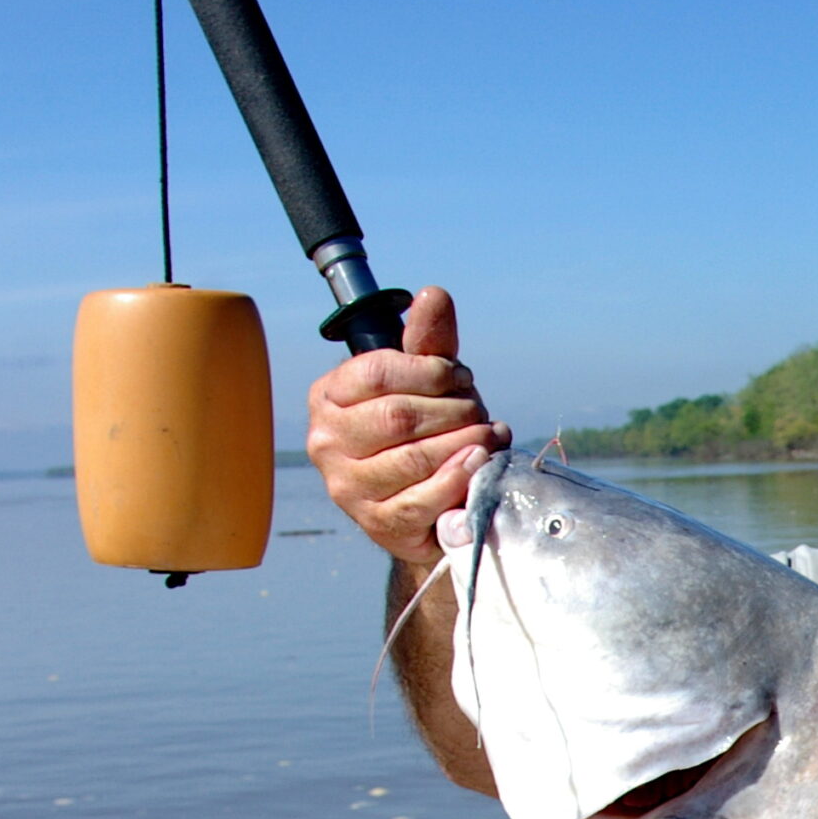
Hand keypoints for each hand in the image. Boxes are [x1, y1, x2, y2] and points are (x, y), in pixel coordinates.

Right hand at [303, 286, 510, 565]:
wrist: (426, 507)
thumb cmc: (423, 433)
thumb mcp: (426, 384)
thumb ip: (428, 343)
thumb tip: (434, 295)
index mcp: (329, 396)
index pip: (377, 372)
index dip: (430, 371)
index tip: (461, 378)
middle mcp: (327, 441)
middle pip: (399, 416)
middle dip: (454, 410)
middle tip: (480, 411)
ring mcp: (347, 487)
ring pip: (413, 458)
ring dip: (465, 443)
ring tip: (490, 436)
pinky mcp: (377, 523)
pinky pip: (422, 499)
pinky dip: (459, 479)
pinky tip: (481, 463)